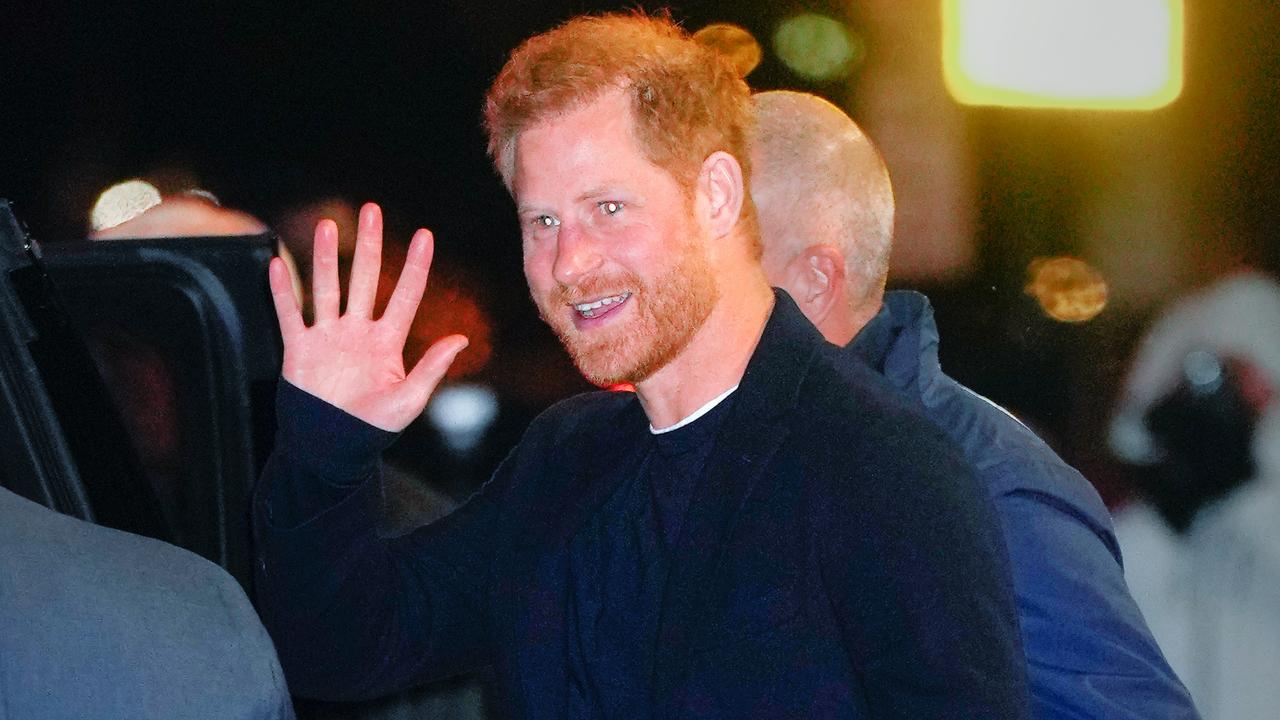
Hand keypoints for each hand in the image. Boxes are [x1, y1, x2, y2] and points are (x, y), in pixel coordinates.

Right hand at [268, 202, 467, 430]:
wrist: (331, 450)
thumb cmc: (373, 429)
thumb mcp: (408, 400)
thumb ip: (432, 368)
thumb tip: (460, 339)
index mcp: (387, 343)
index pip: (405, 296)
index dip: (415, 266)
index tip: (426, 235)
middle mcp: (358, 332)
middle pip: (364, 279)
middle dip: (369, 245)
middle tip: (371, 210)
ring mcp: (328, 338)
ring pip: (327, 288)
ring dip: (325, 257)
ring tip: (326, 225)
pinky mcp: (300, 349)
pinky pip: (290, 315)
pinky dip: (283, 292)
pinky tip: (277, 264)